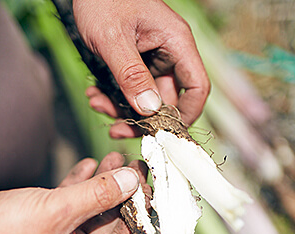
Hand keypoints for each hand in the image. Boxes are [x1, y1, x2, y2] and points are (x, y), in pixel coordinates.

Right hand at [0, 152, 148, 233]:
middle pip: (112, 219)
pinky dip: (83, 181)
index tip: (145, 185)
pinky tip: (91, 164)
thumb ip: (99, 195)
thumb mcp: (59, 211)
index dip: (138, 211)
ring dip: (105, 181)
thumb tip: (131, 179)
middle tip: (136, 167)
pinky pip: (75, 199)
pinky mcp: (51, 220)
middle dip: (123, 190)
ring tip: (117, 158)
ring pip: (94, 205)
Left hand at [73, 0, 209, 137]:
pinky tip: (96, 95)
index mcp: (176, 43)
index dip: (187, 114)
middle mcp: (169, 55)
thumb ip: (132, 75)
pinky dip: (115, 98)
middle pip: (167, 101)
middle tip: (116, 128)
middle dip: (141, 118)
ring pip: (146, 100)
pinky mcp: (137, 67)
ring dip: (123, 109)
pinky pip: (132, 92)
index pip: (197, 87)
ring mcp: (153, 62)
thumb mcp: (113, 39)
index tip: (165, 134)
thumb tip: (149, 109)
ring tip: (98, 104)